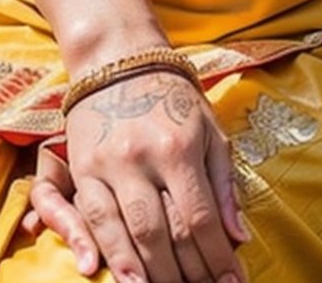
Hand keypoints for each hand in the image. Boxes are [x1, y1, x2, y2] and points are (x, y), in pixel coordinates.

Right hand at [32, 67, 248, 282]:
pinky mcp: (83, 168)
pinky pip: (92, 219)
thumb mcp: (210, 130)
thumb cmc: (174, 98)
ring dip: (144, 275)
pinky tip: (121, 278)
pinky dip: (106, 253)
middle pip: (162, 232)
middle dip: (184, 276)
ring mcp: (108, 164)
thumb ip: (224, 184)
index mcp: (180, 146)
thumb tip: (239, 237)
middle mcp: (142, 156)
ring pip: (124, 232)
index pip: (200, 217)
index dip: (216, 258)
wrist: (120, 60)